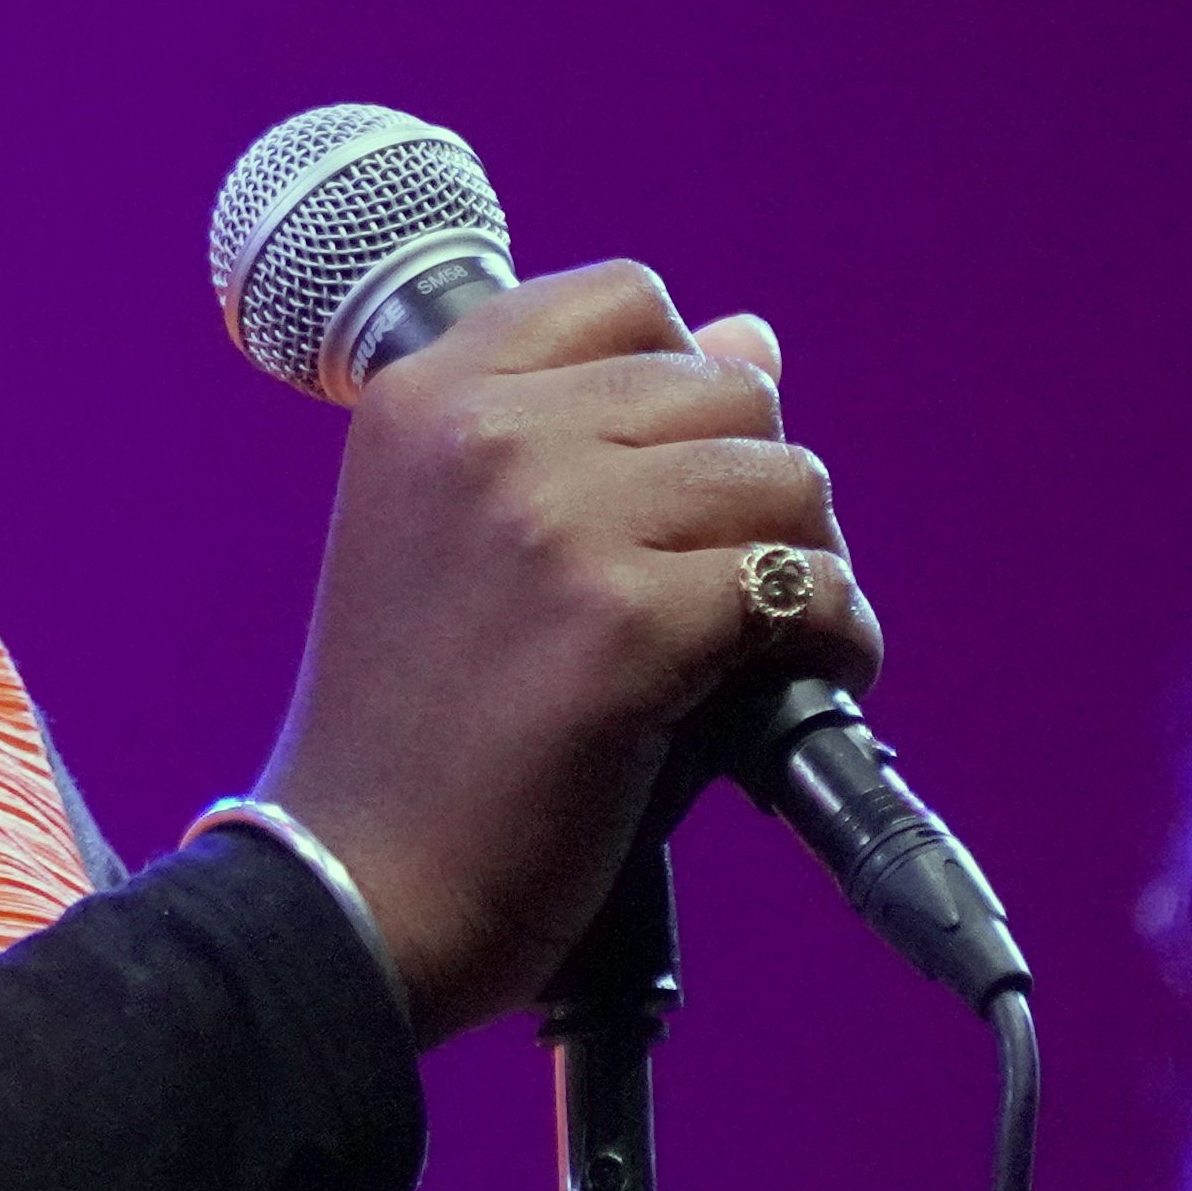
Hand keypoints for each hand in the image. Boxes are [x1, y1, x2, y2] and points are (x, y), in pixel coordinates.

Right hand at [253, 266, 877, 1042]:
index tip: (674, 482)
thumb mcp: (459, 539)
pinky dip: (836, 639)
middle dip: (756, 486)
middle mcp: (483, 434)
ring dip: (807, 562)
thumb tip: (754, 337)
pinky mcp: (623, 625)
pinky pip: (805, 589)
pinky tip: (804, 682)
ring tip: (775, 639)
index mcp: (425, 396)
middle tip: (740, 582)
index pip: (625, 300)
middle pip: (726, 389)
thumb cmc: (414, 730)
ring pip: (783, 478)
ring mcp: (553, 523)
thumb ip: (592, 429)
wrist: (355, 890)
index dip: (682, 384)